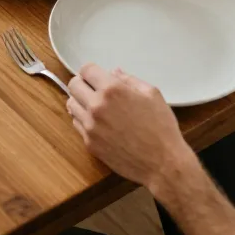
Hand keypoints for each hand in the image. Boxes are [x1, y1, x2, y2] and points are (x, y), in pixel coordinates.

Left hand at [67, 64, 191, 191]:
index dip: (90, 71)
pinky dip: (83, 119)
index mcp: (112, 90)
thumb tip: (114, 72)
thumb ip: (129, 80)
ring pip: (71, 104)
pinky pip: (77, 124)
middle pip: (73, 85)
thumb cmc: (161, 128)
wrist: (162, 164)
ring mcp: (90, 126)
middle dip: (82, 83)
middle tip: (92, 89)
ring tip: (94, 105)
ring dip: (80, 101)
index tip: (95, 76)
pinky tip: (97, 121)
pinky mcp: (89, 143)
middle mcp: (96, 106)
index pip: (86, 70)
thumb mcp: (152, 94)